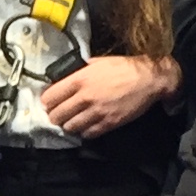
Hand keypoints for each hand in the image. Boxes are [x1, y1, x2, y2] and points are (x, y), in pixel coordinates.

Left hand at [38, 52, 179, 140]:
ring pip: (70, 127)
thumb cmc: (124, 67)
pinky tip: (86, 126)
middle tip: (58, 115)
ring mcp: (96, 112)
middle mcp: (85, 97)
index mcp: (80, 79)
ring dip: (69, 125)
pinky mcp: (108, 123)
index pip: (50, 97)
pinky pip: (87, 133)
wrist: (148, 79)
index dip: (47, 102)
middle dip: (55, 116)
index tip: (49, 103)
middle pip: (57, 115)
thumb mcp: (98, 62)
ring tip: (72, 121)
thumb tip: (67, 77)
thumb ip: (80, 71)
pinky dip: (84, 132)